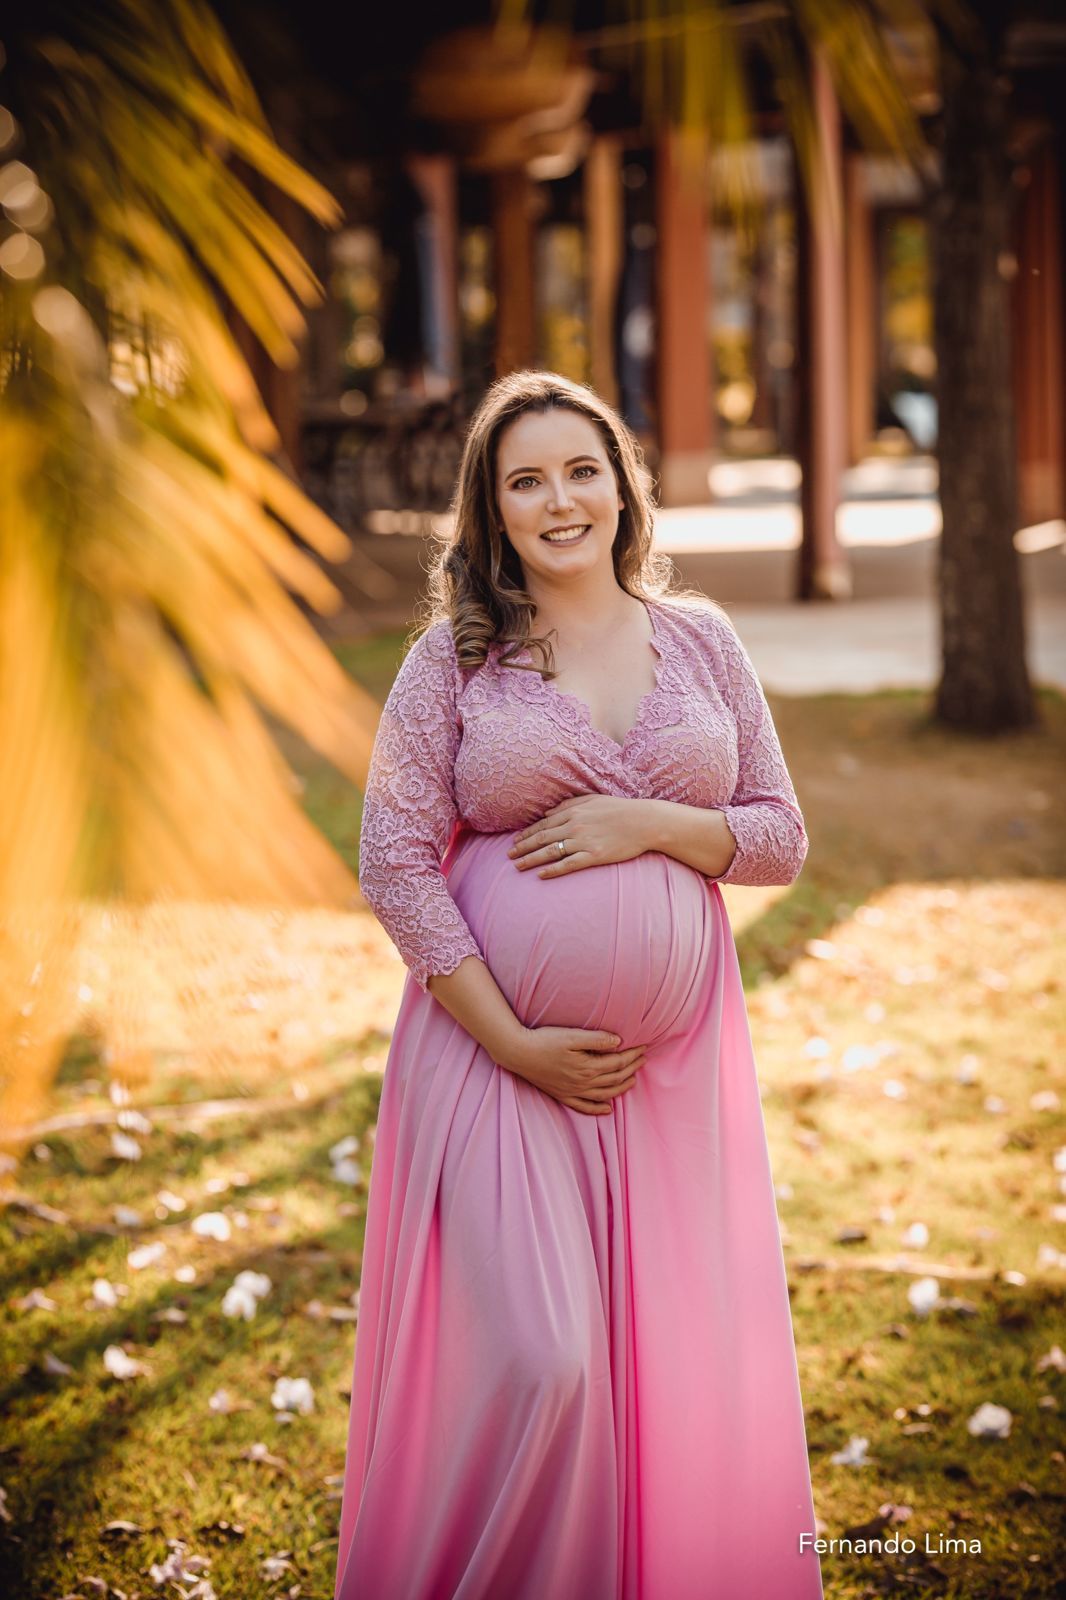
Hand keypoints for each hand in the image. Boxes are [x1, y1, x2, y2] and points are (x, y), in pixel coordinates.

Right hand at [502, 1025, 647, 1115]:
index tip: (644, 1047)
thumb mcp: (571, 1036)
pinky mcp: (562, 1095)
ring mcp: (572, 1091)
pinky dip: (598, 1109)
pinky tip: (607, 1109)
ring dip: (621, 1088)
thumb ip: (596, 1039)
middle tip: (643, 1060)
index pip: (617, 1062)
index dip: (632, 1055)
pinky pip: (584, 1107)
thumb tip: (618, 1042)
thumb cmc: (544, 1041)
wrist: (518, 1053)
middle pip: (614, 1078)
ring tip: (632, 1081)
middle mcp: (582, 1083)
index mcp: (587, 1067)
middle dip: (631, 1069)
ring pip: (604, 1095)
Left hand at [507, 794, 656, 876]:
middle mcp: (574, 826)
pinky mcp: (594, 855)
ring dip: (531, 859)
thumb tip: (548, 812)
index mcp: (573, 812)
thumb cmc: (619, 809)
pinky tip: (541, 875)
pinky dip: (552, 870)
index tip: (515, 841)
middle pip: (542, 838)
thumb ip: (568, 805)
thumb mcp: (592, 799)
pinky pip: (568, 864)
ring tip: (517, 867)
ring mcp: (583, 841)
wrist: (644, 821)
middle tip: (509, 856)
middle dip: (523, 847)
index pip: (544, 824)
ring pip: (550, 852)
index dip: (527, 834)